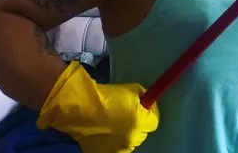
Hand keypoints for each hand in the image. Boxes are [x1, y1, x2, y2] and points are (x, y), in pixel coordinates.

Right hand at [37, 61, 158, 152]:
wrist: (82, 108)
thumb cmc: (108, 96)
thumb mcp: (132, 90)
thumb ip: (144, 99)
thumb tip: (148, 103)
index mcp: (140, 123)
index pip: (155, 121)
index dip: (150, 112)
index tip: (145, 106)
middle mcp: (132, 140)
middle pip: (143, 133)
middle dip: (139, 123)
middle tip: (129, 114)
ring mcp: (118, 149)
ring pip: (130, 142)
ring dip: (127, 134)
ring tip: (115, 123)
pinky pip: (115, 147)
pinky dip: (113, 141)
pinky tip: (106, 131)